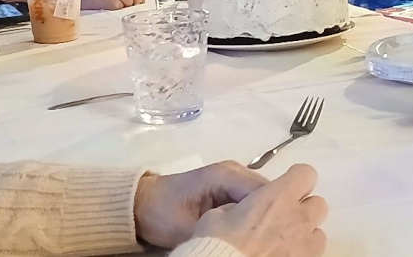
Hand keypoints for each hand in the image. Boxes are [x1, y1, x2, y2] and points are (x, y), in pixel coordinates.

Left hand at [134, 161, 268, 247]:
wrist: (141, 204)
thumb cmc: (161, 212)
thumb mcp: (187, 228)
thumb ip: (216, 232)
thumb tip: (239, 241)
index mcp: (226, 175)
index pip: (263, 193)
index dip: (271, 214)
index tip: (270, 237)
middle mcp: (236, 172)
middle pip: (268, 194)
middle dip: (270, 216)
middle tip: (269, 241)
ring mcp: (235, 179)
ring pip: (263, 199)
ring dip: (264, 217)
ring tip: (263, 238)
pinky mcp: (233, 190)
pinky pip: (253, 202)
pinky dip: (256, 217)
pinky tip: (254, 233)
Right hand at [191, 163, 327, 256]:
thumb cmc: (220, 250)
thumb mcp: (215, 218)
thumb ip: (236, 207)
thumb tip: (238, 210)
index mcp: (276, 199)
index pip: (305, 174)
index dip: (296, 178)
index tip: (288, 185)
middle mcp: (297, 220)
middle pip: (318, 204)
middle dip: (304, 208)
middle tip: (285, 216)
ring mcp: (305, 246)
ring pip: (318, 233)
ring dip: (305, 234)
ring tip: (284, 241)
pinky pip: (312, 255)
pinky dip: (301, 254)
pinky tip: (283, 255)